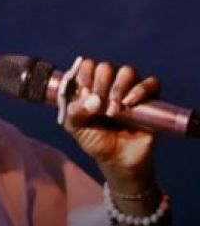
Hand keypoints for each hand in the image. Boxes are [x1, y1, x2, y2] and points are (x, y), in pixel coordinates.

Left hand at [60, 56, 162, 180]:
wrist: (117, 159)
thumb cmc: (94, 140)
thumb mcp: (75, 128)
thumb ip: (74, 112)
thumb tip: (93, 98)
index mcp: (89, 88)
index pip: (88, 66)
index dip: (85, 73)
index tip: (83, 89)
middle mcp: (109, 85)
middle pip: (106, 67)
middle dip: (100, 85)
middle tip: (99, 106)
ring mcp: (130, 89)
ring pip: (127, 71)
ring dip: (117, 88)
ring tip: (113, 111)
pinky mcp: (149, 97)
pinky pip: (150, 83)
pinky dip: (140, 90)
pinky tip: (129, 103)